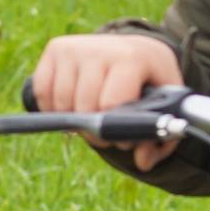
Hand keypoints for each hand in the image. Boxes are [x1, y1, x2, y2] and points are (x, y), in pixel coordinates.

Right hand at [32, 32, 183, 169]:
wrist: (136, 49)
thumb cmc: (151, 82)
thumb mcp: (166, 105)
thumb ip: (160, 138)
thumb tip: (142, 162)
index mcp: (132, 59)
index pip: (110, 104)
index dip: (114, 129)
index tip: (123, 138)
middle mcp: (100, 49)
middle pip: (84, 106)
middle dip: (95, 130)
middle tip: (106, 133)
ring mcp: (75, 47)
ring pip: (62, 102)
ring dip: (74, 122)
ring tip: (91, 120)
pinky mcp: (55, 49)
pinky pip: (43, 92)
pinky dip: (53, 110)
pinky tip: (71, 110)